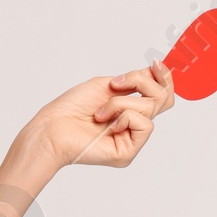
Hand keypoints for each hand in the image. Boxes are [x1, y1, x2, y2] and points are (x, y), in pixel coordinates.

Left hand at [34, 63, 173, 169]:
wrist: (52, 128)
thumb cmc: (71, 108)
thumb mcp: (108, 85)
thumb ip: (135, 80)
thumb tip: (157, 70)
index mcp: (129, 109)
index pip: (161, 95)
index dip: (164, 78)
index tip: (154, 64)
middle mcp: (132, 125)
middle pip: (163, 99)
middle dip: (142, 83)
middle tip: (117, 84)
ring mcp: (131, 140)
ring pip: (150, 108)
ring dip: (121, 102)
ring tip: (100, 111)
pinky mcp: (128, 152)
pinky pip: (145, 125)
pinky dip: (124, 116)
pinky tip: (107, 123)